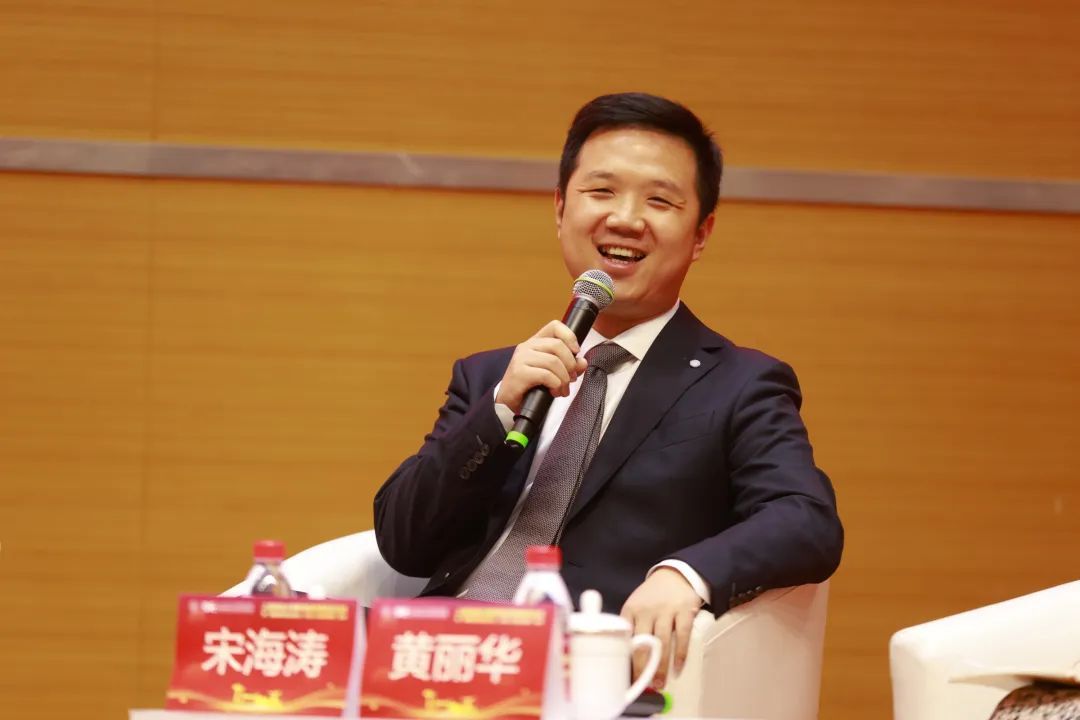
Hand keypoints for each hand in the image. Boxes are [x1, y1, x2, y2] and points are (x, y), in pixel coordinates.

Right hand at [495, 320, 587, 412]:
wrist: (508, 402)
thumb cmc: (530, 386)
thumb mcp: (552, 373)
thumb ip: (569, 366)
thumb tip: (582, 362)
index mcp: (535, 342)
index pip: (554, 326)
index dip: (569, 336)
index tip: (576, 351)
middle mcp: (527, 346)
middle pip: (558, 345)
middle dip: (570, 364)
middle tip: (571, 378)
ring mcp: (521, 359)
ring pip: (554, 362)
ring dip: (564, 379)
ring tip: (562, 390)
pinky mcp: (519, 373)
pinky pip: (546, 375)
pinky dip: (555, 385)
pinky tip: (554, 392)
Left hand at [620, 567, 703, 688]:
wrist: (675, 575)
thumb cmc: (652, 597)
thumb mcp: (636, 606)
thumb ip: (631, 628)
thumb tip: (627, 660)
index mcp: (631, 610)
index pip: (624, 638)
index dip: (625, 659)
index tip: (626, 677)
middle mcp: (647, 609)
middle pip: (642, 643)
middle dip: (643, 668)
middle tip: (644, 685)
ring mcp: (667, 610)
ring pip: (662, 642)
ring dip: (661, 666)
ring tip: (660, 683)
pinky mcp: (685, 610)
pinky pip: (683, 635)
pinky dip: (681, 654)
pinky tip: (678, 668)